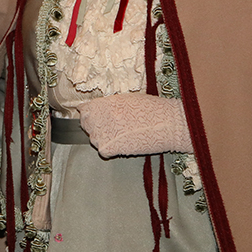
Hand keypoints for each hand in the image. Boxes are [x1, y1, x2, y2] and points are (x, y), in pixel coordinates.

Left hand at [74, 92, 191, 158]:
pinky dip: (112, 151)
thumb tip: (99, 110)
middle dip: (96, 127)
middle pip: (86, 125)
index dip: (91, 115)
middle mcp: (97, 117)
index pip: (84, 111)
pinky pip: (103, 152)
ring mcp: (101, 133)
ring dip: (105, 139)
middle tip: (113, 129)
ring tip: (123, 135)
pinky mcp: (108, 148)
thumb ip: (109, 105)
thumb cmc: (152, 109)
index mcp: (101, 103)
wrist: (167, 123)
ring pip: (94, 139)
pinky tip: (126, 144)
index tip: (97, 119)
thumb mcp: (126, 100)